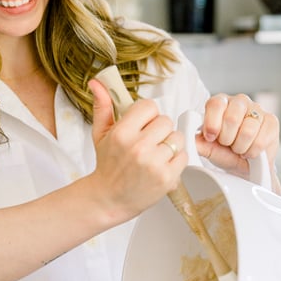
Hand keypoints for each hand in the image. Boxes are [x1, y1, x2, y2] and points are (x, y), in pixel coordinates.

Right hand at [88, 78, 186, 220]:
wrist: (109, 199)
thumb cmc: (107, 165)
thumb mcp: (100, 135)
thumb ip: (103, 107)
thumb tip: (97, 82)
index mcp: (122, 133)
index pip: (150, 107)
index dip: (148, 116)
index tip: (142, 126)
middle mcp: (138, 147)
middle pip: (166, 121)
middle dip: (159, 131)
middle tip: (149, 143)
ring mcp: (154, 163)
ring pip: (178, 138)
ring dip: (170, 145)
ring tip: (156, 155)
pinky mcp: (167, 178)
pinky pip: (184, 156)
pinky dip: (176, 161)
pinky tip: (162, 166)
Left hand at [195, 92, 280, 188]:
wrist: (247, 166)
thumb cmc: (227, 153)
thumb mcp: (210, 149)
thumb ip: (199, 143)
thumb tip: (189, 140)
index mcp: (220, 103)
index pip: (216, 104)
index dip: (212, 123)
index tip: (211, 138)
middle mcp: (239, 102)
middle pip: (232, 118)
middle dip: (227, 139)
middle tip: (227, 145)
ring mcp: (257, 109)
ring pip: (247, 130)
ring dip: (240, 147)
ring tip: (239, 149)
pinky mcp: (272, 121)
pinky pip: (261, 139)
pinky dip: (253, 151)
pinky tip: (250, 151)